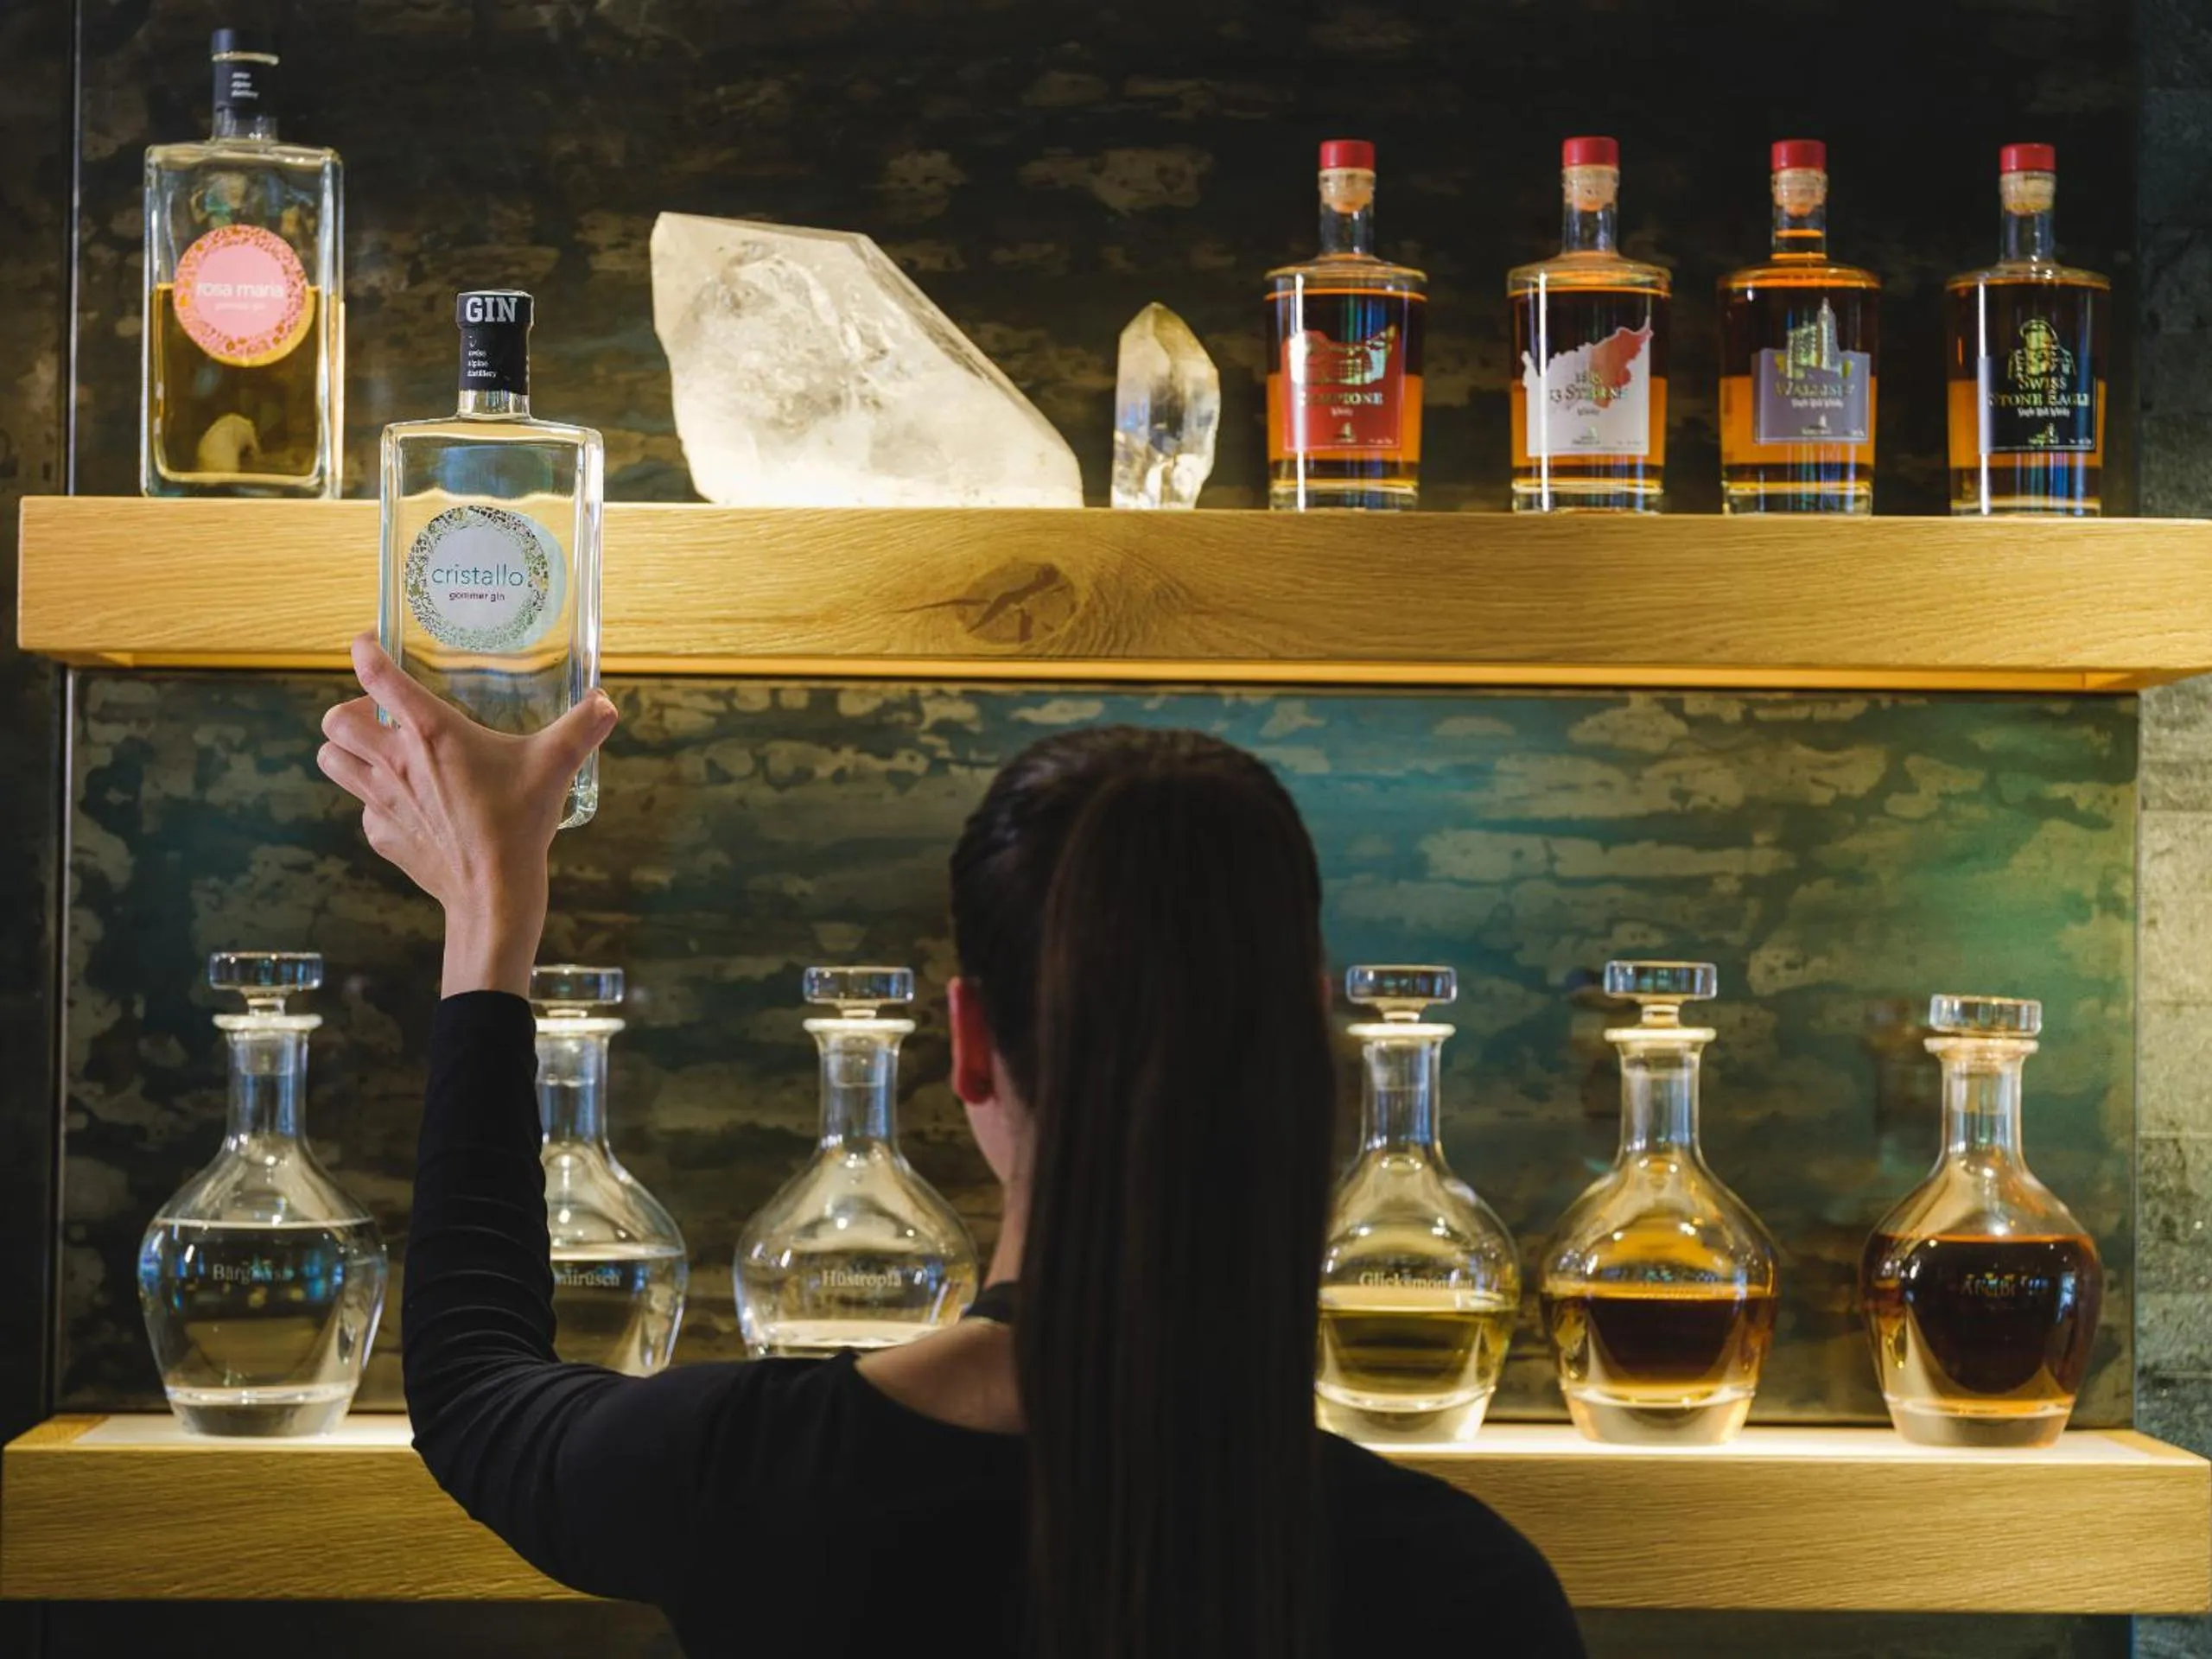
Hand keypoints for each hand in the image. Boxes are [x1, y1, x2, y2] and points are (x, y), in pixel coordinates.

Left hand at [318, 632, 617, 997]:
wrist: (493, 892)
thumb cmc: (517, 823)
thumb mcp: (554, 766)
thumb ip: (581, 728)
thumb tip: (605, 703)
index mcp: (430, 733)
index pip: (377, 676)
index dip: (364, 651)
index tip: (367, 644)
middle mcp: (394, 762)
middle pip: (335, 721)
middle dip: (350, 710)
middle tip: (380, 715)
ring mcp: (381, 801)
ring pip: (332, 761)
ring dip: (345, 751)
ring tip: (376, 752)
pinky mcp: (382, 835)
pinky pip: (363, 809)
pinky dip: (375, 801)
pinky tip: (408, 805)